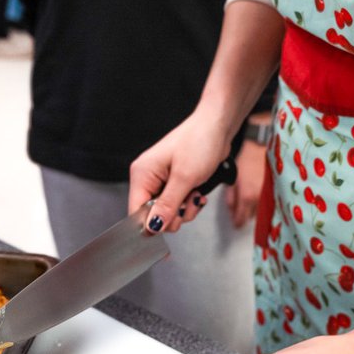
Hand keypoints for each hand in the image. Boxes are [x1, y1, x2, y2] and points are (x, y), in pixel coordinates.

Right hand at [128, 110, 229, 229]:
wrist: (218, 126)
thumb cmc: (200, 141)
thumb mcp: (184, 178)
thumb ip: (167, 205)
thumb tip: (152, 227)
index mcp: (143, 174)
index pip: (135, 211)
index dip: (151, 224)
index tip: (170, 225)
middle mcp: (149, 177)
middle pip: (153, 215)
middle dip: (174, 214)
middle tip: (188, 202)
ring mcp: (163, 180)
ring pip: (168, 211)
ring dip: (185, 209)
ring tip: (196, 194)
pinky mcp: (176, 181)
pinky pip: (178, 203)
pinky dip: (189, 202)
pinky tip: (198, 192)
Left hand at [224, 138, 266, 228]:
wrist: (262, 144)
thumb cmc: (246, 157)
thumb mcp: (233, 176)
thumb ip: (230, 194)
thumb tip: (230, 206)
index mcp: (247, 196)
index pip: (241, 218)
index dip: (237, 222)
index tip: (235, 223)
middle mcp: (259, 198)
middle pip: (252, 217)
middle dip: (246, 215)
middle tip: (242, 212)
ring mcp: (269, 194)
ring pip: (262, 210)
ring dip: (256, 210)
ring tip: (251, 205)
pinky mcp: (277, 188)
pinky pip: (270, 202)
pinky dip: (265, 203)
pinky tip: (261, 199)